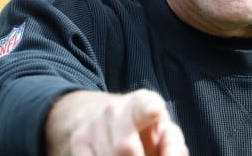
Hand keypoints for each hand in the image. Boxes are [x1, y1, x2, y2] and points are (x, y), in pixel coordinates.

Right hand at [46, 89, 188, 155]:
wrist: (104, 120)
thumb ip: (172, 143)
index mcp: (142, 102)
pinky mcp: (78, 140)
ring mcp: (94, 124)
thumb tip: (173, 154)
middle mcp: (115, 109)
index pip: (144, 105)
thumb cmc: (144, 131)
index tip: (155, 111)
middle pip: (124, 147)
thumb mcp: (163, 131)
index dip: (149, 109)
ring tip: (136, 154)